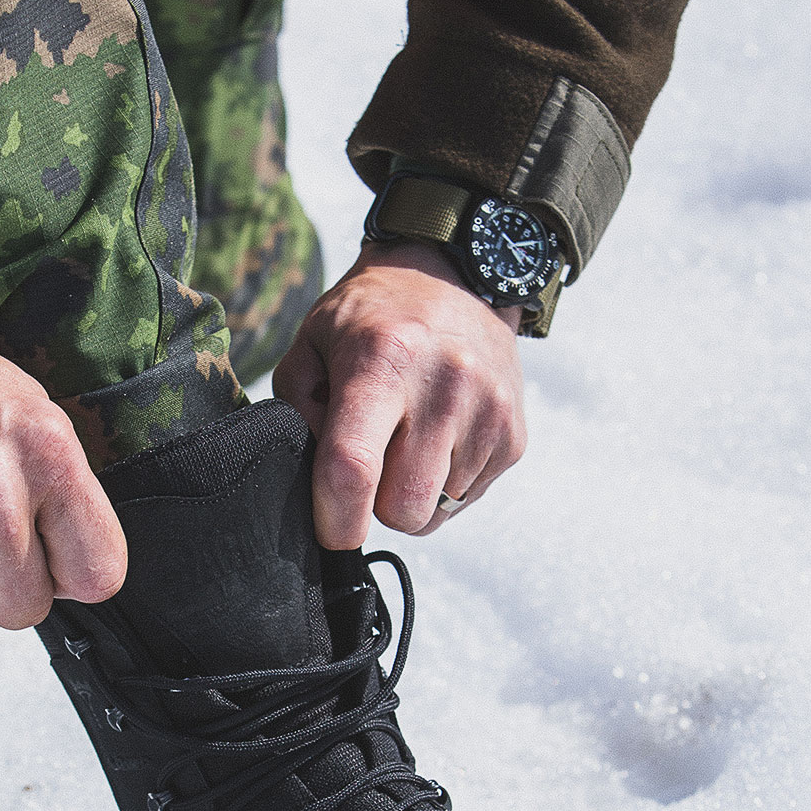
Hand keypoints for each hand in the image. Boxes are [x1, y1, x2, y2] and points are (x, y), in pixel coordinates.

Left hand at [273, 241, 525, 548]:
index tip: (330, 532)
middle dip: (377, 505)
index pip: (354, 466)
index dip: (336, 518)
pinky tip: (439, 436)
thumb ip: (296, 411)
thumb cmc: (371, 318)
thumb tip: (315, 483)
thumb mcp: (312, 343)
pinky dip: (444, 483)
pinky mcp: (514, 437)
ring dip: (411, 494)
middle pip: (401, 508)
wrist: (456, 278)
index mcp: (381, 361)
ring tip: (408, 438)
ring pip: (434, 513)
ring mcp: (489, 413)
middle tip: (371, 463)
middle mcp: (445, 387)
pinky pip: (465, 500)